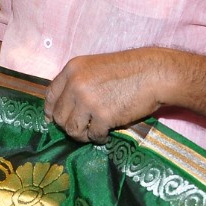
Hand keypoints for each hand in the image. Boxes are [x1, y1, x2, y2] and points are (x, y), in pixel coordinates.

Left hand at [45, 49, 170, 143]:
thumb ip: (77, 83)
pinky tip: (107, 133)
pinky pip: (93, 135)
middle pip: (58, 115)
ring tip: (94, 131)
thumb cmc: (129, 70)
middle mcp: (75, 84)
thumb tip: (59, 108)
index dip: (50, 110)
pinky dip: (99, 138)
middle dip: (68, 125)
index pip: (50, 95)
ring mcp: (88, 100)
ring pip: (72, 129)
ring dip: (82, 134)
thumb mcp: (95, 68)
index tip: (53, 119)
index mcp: (72, 69)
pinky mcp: (103, 116)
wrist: (155, 74)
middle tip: (82, 127)